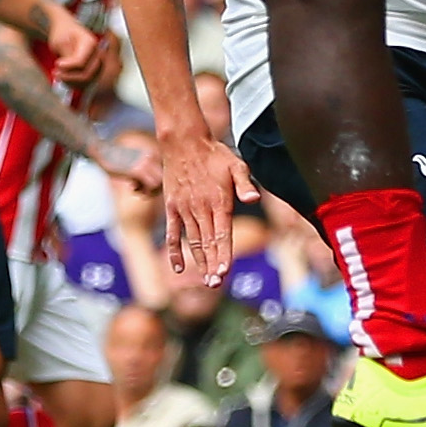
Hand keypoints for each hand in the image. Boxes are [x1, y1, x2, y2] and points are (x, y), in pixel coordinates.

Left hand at [36, 5, 108, 92]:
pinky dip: (74, 83)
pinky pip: (86, 82)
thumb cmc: (62, 32)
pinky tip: (63, 79)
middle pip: (88, 74)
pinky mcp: (93, 69)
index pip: (81, 62)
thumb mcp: (60, 41)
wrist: (65, 28)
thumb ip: (66, 55)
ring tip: (57, 76)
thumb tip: (66, 68)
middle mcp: (97, 53)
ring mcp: (96, 62)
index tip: (56, 64)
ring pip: (87, 81)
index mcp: (90, 43)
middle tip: (55, 73)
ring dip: (71, 82)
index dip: (68, 67)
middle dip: (70, 77)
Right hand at [147, 122, 256, 280]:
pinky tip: (177, 268)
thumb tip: (253, 199)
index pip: (222, 234)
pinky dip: (174, 251)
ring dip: (199, 262)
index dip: (223, 254)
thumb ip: (245, 183)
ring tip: (206, 280)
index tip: (224, 272)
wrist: (183, 142)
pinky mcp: (172, 208)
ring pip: (192, 242)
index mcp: (219, 201)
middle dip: (212, 265)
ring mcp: (184, 209)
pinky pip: (172, 234)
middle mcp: (201, 208)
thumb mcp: (236, 164)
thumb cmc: (214, 154)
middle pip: (207, 243)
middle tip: (216, 284)